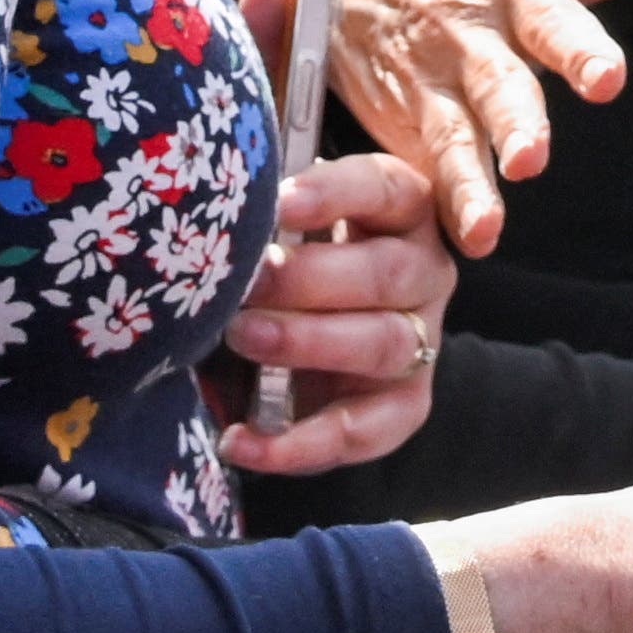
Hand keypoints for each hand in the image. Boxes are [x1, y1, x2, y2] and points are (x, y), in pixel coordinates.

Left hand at [215, 151, 452, 476]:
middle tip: (247, 283)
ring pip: (384, 343)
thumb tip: (208, 219)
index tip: (279, 201)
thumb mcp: (281, 233)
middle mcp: (424, 271)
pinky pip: (364, 430)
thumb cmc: (285, 266)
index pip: (382, 189)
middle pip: (387, 273)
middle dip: (309, 279)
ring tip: (244, 337)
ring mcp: (422, 341)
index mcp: (400, 210)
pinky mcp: (404, 407)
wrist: (306, 344)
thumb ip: (260, 225)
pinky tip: (238, 440)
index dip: (333, 193)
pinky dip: (297, 442)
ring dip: (309, 343)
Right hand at [237, 0, 632, 253]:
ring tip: (487, 229)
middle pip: (497, 83)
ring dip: (466, 180)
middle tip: (531, 160)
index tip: (607, 80)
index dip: (579, 49)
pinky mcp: (396, 124)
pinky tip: (456, 244)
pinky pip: (415, 167)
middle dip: (514, 121)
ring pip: (449, 134)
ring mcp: (427, 81)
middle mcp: (470, 34)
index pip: (553, 19)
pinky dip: (433, 204)